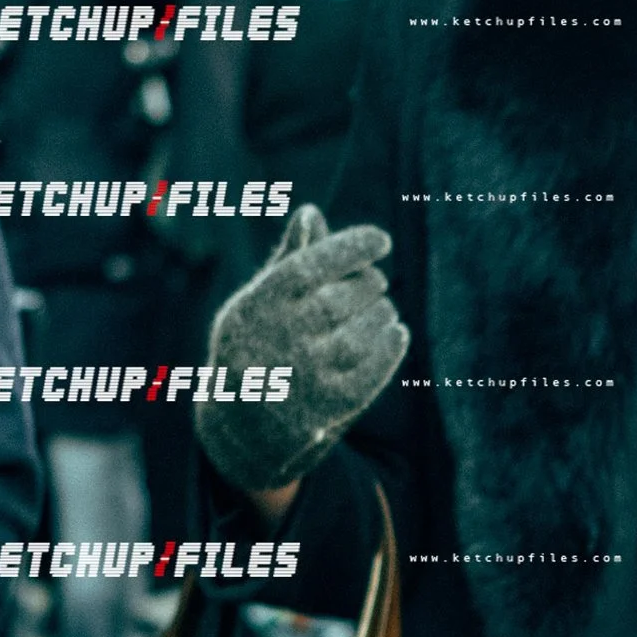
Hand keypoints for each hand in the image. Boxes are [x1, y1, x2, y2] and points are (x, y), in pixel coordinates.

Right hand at [195, 205, 409, 496]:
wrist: (241, 423)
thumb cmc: (255, 343)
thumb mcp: (260, 300)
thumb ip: (290, 259)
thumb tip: (312, 213)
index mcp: (258, 305)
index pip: (311, 267)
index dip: (351, 249)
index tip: (382, 240)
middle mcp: (277, 341)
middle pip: (341, 301)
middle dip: (369, 286)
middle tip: (376, 283)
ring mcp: (303, 377)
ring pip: (360, 336)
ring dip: (382, 316)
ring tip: (383, 310)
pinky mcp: (326, 407)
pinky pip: (372, 371)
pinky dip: (390, 347)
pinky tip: (395, 333)